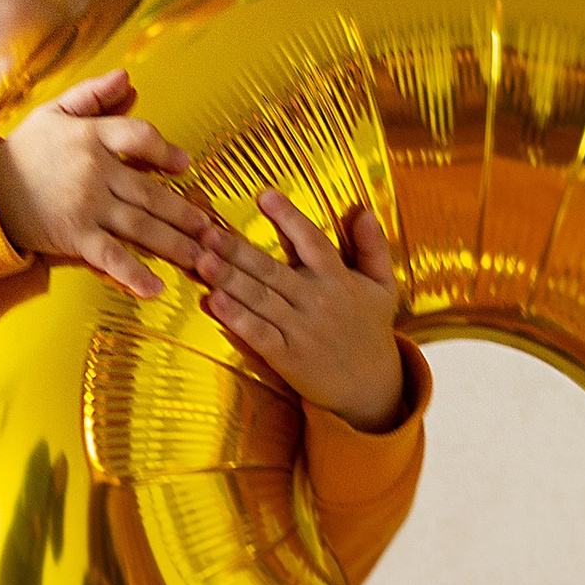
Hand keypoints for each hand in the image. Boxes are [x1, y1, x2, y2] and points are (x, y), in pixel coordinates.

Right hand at [0, 70, 205, 301]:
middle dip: (185, 213)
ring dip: (175, 244)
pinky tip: (156, 288)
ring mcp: (85, 207)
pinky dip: (134, 274)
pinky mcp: (74, 237)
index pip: (139, 137)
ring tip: (203, 258)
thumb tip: (128, 78)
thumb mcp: (56, 112)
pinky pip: (111, 257)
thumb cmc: (25, 151)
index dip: (166, 151)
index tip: (186, 165)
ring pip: (141, 226)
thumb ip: (94, 95)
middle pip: (151, 192)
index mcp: (90, 137)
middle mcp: (93, 172)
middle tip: (213, 229)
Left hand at [194, 192, 409, 429]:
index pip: (312, 241)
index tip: (265, 196)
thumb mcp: (383, 287)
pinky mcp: (288, 357)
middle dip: (238, 250)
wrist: (369, 388)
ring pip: (260, 299)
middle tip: (207, 231)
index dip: (289, 218)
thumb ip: (373, 248)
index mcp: (339, 278)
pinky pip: (258, 334)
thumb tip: (364, 210)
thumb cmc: (370, 330)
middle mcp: (319, 300)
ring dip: (229, 280)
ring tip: (201, 260)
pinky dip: (236, 318)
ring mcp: (301, 330)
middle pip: (273, 270)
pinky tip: (214, 302)